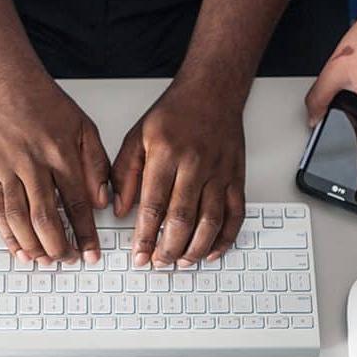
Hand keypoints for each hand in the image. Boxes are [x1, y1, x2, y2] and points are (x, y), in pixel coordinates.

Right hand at [0, 82, 110, 263]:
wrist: (7, 83)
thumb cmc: (46, 104)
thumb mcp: (84, 127)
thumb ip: (96, 165)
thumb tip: (102, 200)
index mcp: (61, 154)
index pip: (76, 203)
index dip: (85, 233)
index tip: (92, 252)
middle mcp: (34, 163)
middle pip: (45, 216)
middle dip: (58, 246)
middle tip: (68, 260)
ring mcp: (9, 169)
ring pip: (18, 217)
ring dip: (32, 244)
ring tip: (45, 259)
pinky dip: (7, 233)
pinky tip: (18, 247)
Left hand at [112, 86, 244, 266]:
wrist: (212, 92)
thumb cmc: (174, 114)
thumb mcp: (138, 136)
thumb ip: (124, 173)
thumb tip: (120, 209)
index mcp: (166, 154)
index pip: (153, 205)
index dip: (146, 236)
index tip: (139, 256)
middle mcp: (195, 165)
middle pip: (182, 218)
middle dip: (169, 248)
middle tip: (159, 264)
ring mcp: (219, 172)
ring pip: (210, 221)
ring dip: (196, 248)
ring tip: (181, 262)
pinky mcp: (236, 177)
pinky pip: (235, 214)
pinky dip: (226, 237)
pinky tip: (213, 250)